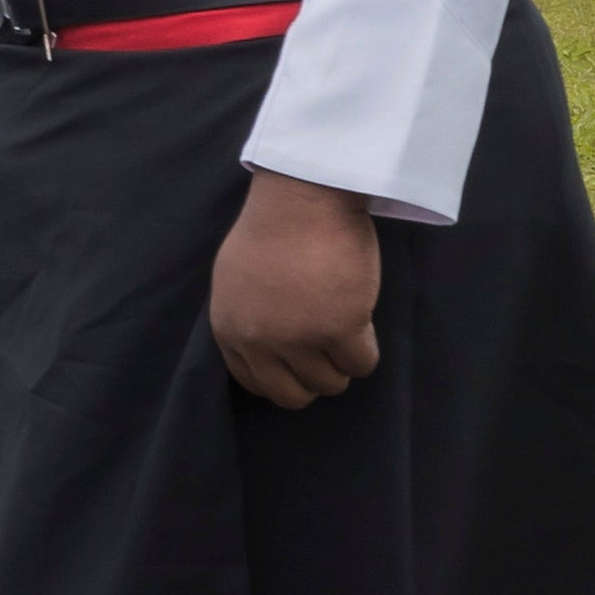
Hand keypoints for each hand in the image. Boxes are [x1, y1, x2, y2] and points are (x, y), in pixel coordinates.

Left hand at [208, 172, 379, 405]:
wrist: (300, 199)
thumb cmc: (272, 230)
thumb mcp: (236, 282)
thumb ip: (247, 318)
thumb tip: (267, 348)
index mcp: (229, 328)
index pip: (254, 383)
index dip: (282, 377)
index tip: (300, 362)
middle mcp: (259, 340)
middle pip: (292, 395)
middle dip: (314, 379)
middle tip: (328, 350)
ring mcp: (298, 337)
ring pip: (330, 384)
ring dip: (342, 363)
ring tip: (345, 329)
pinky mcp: (338, 328)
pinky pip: (361, 364)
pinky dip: (366, 351)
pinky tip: (362, 321)